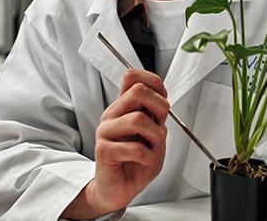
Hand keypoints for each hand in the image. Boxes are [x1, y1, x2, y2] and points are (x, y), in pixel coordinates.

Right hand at [88, 69, 169, 213]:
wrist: (119, 189)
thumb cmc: (137, 162)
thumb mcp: (154, 133)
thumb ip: (156, 115)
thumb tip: (162, 98)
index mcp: (124, 107)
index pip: (132, 76)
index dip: (154, 82)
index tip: (162, 102)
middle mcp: (113, 114)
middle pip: (138, 90)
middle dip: (159, 108)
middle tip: (159, 126)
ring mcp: (106, 131)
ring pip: (138, 119)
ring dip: (155, 137)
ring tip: (151, 148)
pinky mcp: (103, 150)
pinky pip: (134, 148)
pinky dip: (147, 157)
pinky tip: (143, 161)